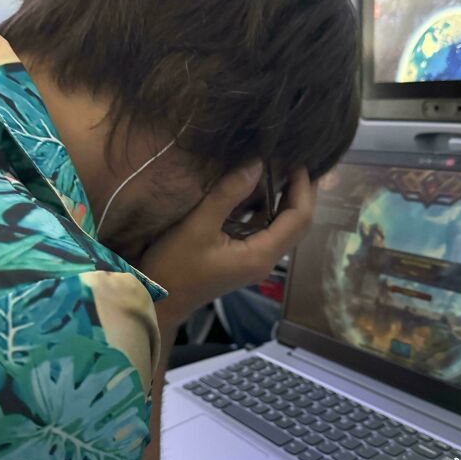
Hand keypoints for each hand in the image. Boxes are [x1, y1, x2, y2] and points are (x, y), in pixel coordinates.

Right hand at [139, 162, 315, 329]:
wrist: (156, 300)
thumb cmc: (173, 266)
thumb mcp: (197, 226)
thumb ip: (228, 194)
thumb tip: (257, 163)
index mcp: (260, 255)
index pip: (298, 219)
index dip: (303, 188)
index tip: (300, 160)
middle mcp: (264, 260)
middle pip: (296, 224)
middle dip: (300, 192)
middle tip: (296, 159)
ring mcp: (254, 261)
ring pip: (281, 227)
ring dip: (284, 199)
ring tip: (280, 167)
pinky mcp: (242, 258)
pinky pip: (264, 230)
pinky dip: (265, 208)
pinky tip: (257, 188)